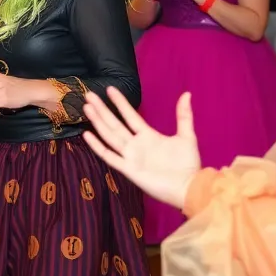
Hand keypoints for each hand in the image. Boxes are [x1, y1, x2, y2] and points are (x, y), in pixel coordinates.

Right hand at [82, 87, 201, 209]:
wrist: (188, 187)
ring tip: (87, 108)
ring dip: (98, 122)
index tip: (110, 89)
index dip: (120, 103)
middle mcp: (136, 144)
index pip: (130, 115)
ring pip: (109, 136)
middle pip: (115, 124)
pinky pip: (109, 156)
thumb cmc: (188, 163)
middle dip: (102, 110)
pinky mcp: (128, 169)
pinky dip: (97, 146)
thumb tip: (187, 94)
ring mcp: (130, 157)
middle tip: (89, 95)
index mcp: (148, 136)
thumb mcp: (186, 136)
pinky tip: (87, 135)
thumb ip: (184, 115)